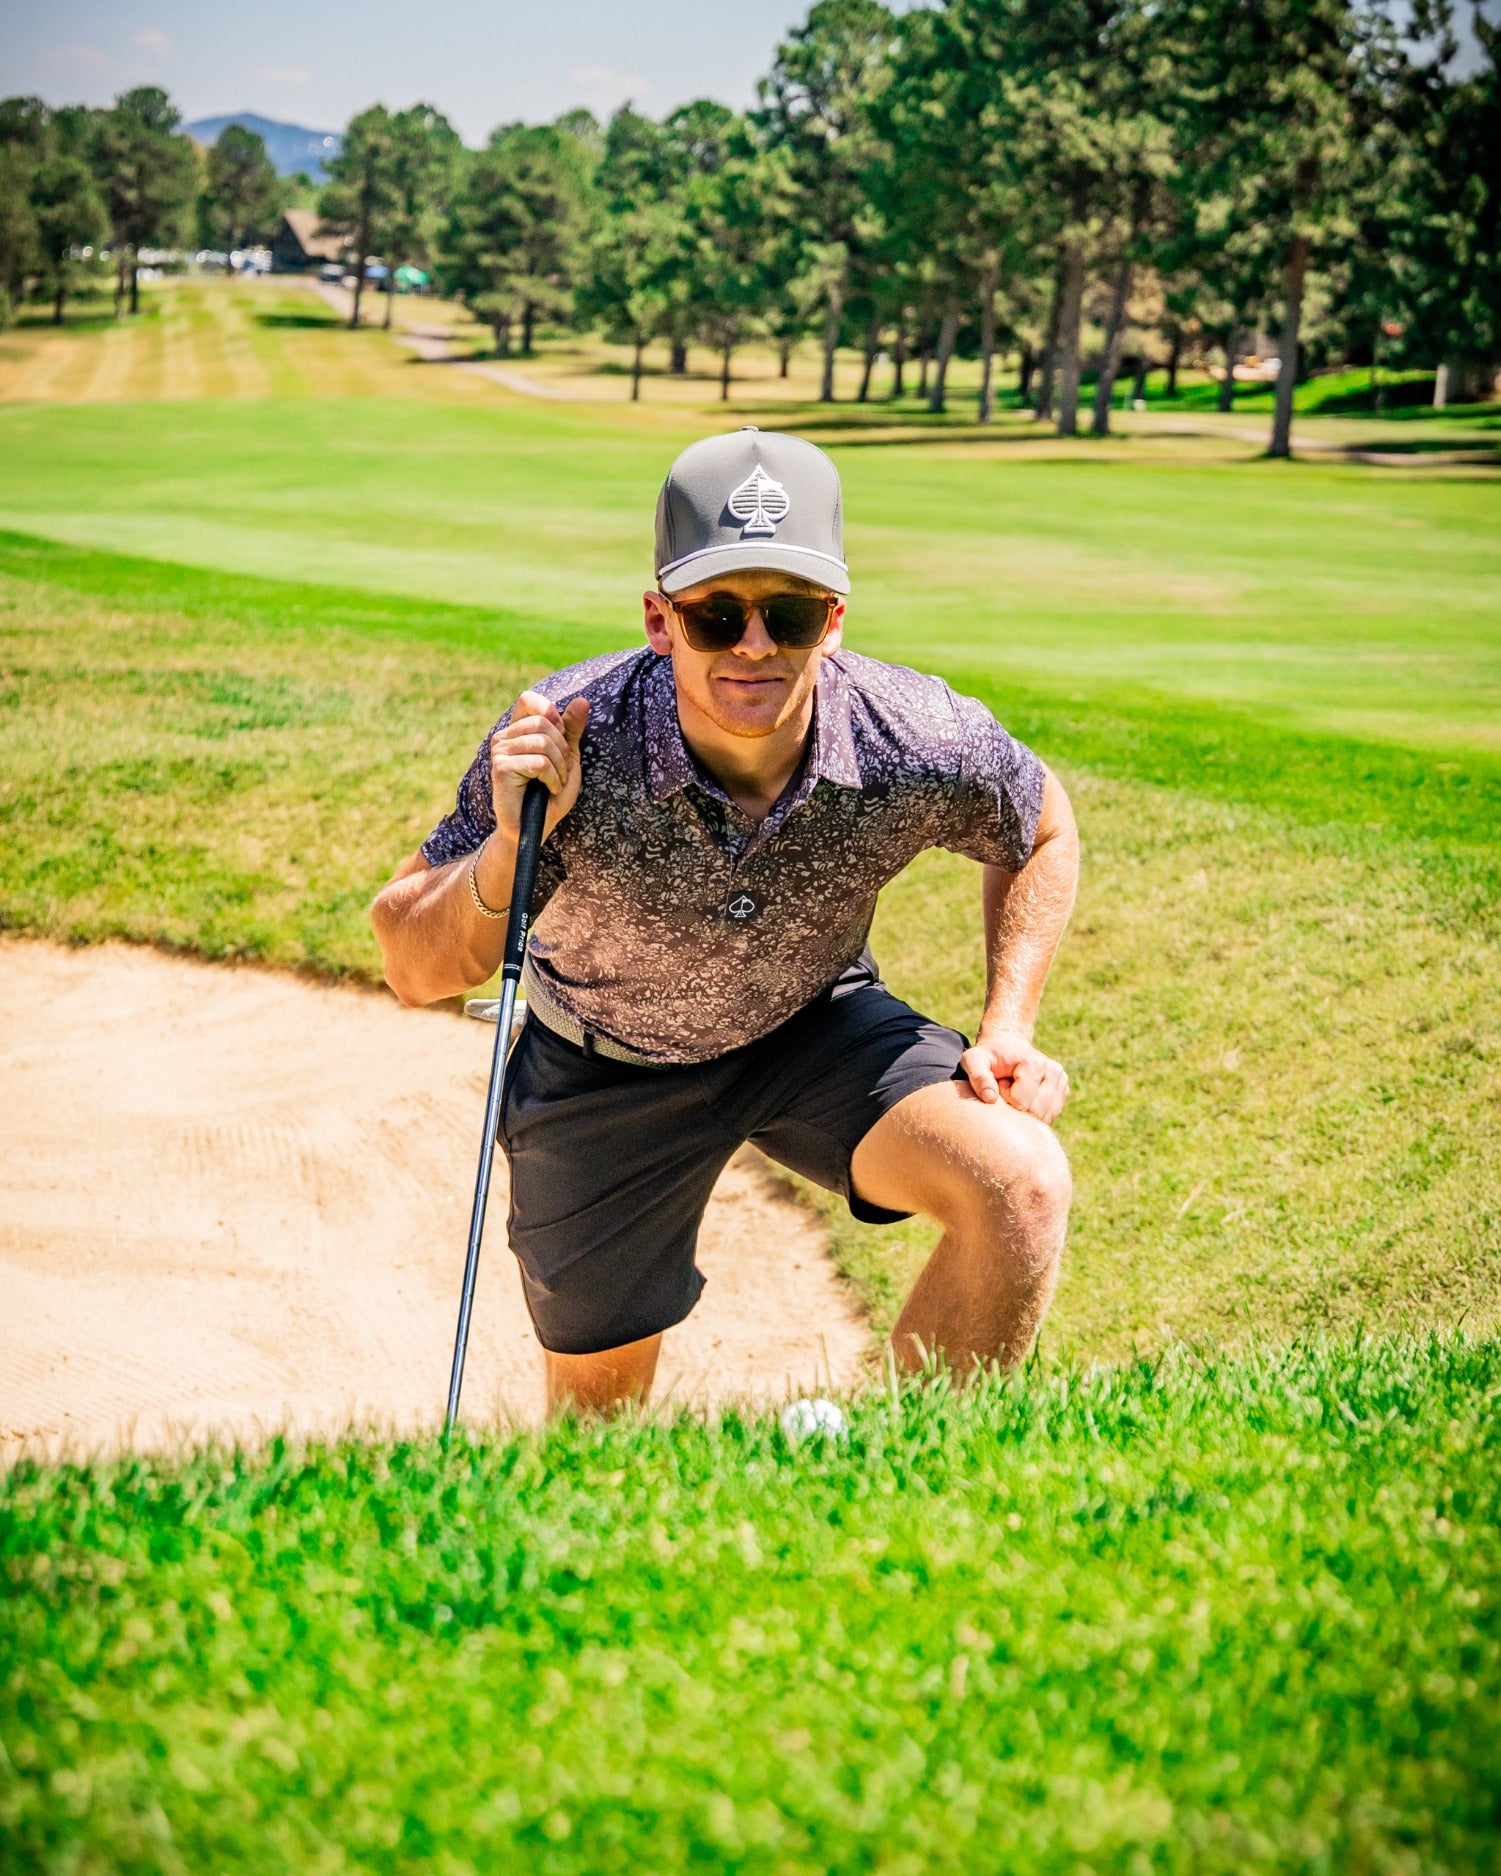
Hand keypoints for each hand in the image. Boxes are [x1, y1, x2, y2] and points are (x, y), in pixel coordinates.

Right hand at [489, 689, 589, 844]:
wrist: (535, 827)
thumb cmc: (550, 793)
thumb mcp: (567, 757)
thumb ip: (572, 729)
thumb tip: (583, 700)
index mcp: (517, 730)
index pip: (529, 699)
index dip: (550, 713)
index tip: (560, 737)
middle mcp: (504, 737)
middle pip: (543, 722)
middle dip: (562, 749)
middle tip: (561, 771)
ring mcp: (499, 751)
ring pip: (543, 742)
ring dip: (559, 767)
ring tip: (555, 782)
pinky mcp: (500, 767)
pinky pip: (539, 762)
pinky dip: (552, 778)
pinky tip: (548, 789)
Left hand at [960, 1030, 1069, 1124]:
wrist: (1006, 1046)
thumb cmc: (988, 1056)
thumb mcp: (974, 1060)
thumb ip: (978, 1077)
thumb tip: (990, 1098)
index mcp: (1034, 1063)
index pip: (1021, 1102)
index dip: (1005, 1098)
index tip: (1000, 1084)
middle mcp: (1053, 1071)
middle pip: (1036, 1112)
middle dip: (1017, 1108)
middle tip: (1007, 1090)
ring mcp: (1061, 1081)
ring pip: (1046, 1117)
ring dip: (1027, 1111)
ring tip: (1016, 1092)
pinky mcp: (1063, 1091)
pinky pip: (1051, 1116)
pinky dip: (1036, 1113)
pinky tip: (1026, 1097)